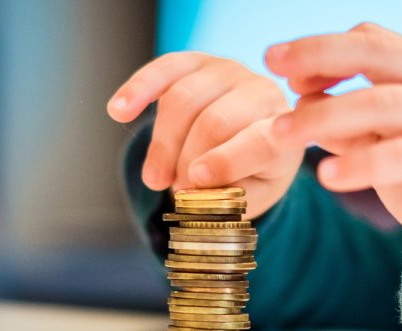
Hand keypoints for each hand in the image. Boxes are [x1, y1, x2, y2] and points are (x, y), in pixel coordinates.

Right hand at [107, 53, 302, 218]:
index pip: (260, 142)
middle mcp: (263, 93)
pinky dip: (138, 90)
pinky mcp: (198, 62)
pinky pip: (164, 69)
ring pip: (183, 101)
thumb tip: (197, 189)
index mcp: (284, 131)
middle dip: (186, 161)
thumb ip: (233, 196)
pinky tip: (117, 112)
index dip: (225, 162)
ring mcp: (230, 72)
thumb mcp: (255, 194)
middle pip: (214, 121)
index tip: (194, 183)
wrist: (254, 134)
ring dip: (162, 144)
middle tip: (176, 191)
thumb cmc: (254, 171)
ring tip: (157, 179)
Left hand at [265, 23, 401, 282]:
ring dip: (326, 116)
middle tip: (272, 71)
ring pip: (384, 103)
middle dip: (319, 57)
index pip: (375, 41)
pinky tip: (327, 177)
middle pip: (377, 56)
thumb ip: (353, 125)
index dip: (324, 48)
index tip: (280, 65)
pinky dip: (361, 163)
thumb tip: (301, 100)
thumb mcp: (390, 149)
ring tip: (284, 134)